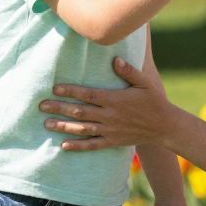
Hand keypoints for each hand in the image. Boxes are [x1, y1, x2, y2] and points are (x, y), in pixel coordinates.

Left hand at [43, 57, 170, 149]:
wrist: (164, 126)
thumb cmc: (154, 101)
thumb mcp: (144, 82)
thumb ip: (128, 71)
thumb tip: (114, 59)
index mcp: (115, 99)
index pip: (88, 95)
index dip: (71, 91)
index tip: (55, 88)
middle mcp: (110, 116)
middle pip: (80, 112)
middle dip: (59, 108)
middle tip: (41, 106)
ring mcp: (110, 130)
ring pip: (82, 129)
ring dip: (63, 126)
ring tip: (46, 123)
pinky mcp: (112, 141)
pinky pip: (92, 145)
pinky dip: (77, 146)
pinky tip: (63, 146)